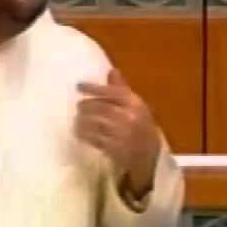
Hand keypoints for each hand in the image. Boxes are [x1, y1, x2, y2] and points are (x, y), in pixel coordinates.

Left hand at [76, 69, 161, 196]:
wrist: (149, 156)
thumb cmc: (141, 127)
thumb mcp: (136, 106)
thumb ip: (122, 89)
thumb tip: (111, 70)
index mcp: (135, 103)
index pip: (110, 91)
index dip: (92, 88)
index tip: (78, 86)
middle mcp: (129, 116)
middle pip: (98, 107)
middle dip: (85, 106)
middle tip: (78, 107)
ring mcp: (121, 133)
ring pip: (93, 123)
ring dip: (81, 121)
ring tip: (77, 120)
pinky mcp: (114, 148)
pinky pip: (93, 138)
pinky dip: (84, 134)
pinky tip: (80, 132)